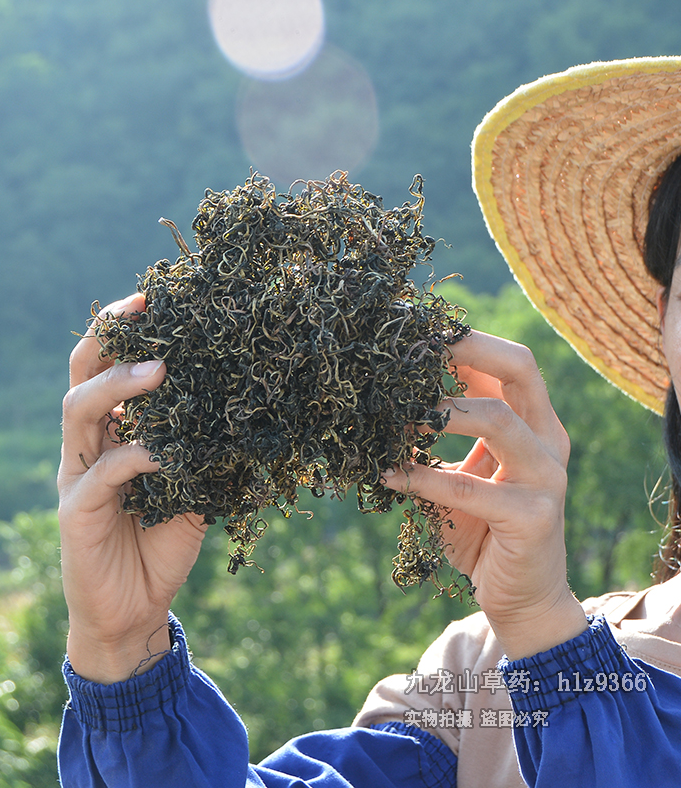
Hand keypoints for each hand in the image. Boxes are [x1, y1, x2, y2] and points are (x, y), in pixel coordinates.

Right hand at [58, 294, 208, 683]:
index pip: (108, 370)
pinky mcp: (75, 511)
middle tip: (143, 310)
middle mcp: (88, 446)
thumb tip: (247, 417)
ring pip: (79, 412)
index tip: (156, 300)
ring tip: (160, 369)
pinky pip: (103, 473)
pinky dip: (136, 455)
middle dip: (108, 338)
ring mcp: (76, 476)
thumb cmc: (160, 545)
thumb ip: (204, 453)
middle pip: (81, 374)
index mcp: (112, 434)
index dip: (125, 333)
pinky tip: (167, 451)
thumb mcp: (192, 490)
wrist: (134, 611)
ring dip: (118, 385)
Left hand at [382, 331, 587, 658]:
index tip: (413, 335)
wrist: (520, 599)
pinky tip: (387, 474)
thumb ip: (438, 440)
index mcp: (536, 424)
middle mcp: (549, 442)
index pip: (509, 362)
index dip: (463, 342)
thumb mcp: (460, 474)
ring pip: (497, 419)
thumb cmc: (481, 530)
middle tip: (411, 351)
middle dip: (463, 350)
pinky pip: (469, 488)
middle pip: (519, 368)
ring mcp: (547, 478)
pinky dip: (422, 478)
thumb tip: (385, 400)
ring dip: (440, 411)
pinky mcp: (533, 518)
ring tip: (396, 416)